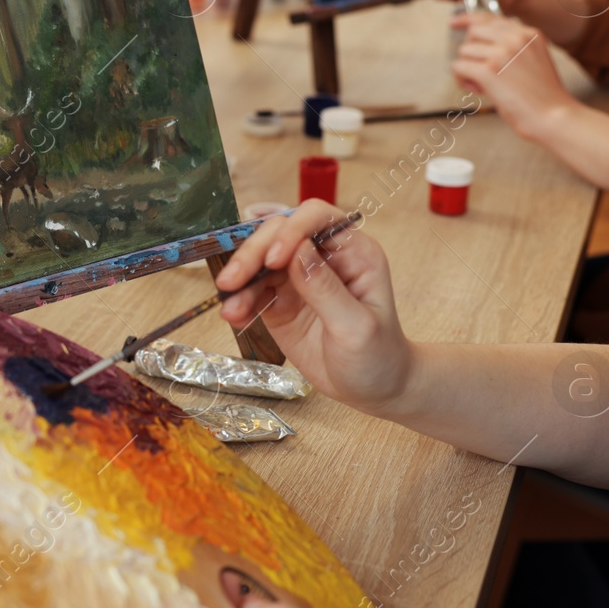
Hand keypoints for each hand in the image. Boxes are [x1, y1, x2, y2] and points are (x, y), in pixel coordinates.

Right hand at [215, 200, 412, 410]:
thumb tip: (297, 250)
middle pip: (279, 234)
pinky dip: (239, 300)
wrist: (372, 389)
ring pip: (259, 260)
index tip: (273, 259)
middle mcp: (323, 256)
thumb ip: (326, 289)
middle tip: (231, 281)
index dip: (290, 229)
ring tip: (230, 308)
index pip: (317, 218)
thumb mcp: (357, 327)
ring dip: (240, 280)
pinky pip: (252, 290)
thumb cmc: (378, 357)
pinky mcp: (280, 299)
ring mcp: (298, 277)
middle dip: (252, 254)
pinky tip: (234, 315)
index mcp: (353, 252)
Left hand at [450, 16, 575, 141]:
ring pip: (464, 51)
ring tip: (484, 86)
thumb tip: (482, 44)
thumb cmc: (543, 96)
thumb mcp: (535, 60)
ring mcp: (501, 53)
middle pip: (473, 32)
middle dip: (471, 52)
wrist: (553, 117)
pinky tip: (479, 91)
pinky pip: (458, 67)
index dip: (468, 20)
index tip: (454, 23)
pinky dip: (462, 80)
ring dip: (467, 69)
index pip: (490, 18)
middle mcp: (515, 38)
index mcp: (529, 34)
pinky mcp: (488, 71)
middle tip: (481, 72)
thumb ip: (514, 47)